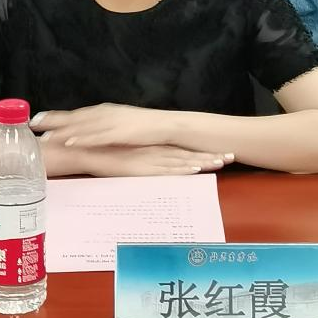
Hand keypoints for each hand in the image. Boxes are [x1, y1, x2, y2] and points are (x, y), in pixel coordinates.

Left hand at [31, 103, 172, 147]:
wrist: (166, 126)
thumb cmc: (143, 129)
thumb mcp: (119, 126)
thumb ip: (103, 130)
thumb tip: (87, 136)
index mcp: (103, 112)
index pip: (74, 114)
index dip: (54, 116)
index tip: (35, 118)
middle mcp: (104, 114)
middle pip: (73, 117)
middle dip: (52, 120)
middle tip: (31, 123)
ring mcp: (111, 122)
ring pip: (81, 126)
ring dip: (62, 130)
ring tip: (44, 136)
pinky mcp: (119, 132)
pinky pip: (96, 136)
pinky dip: (82, 138)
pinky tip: (69, 141)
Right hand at [83, 144, 234, 177]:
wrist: (86, 150)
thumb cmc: (105, 154)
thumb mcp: (129, 155)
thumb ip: (143, 158)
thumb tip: (155, 163)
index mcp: (154, 148)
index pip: (184, 151)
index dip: (204, 152)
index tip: (223, 154)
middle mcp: (155, 152)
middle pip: (188, 155)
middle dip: (210, 156)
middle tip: (232, 156)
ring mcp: (149, 159)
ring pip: (181, 161)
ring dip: (202, 161)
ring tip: (221, 162)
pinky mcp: (141, 168)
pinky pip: (164, 169)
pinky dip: (180, 168)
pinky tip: (194, 168)